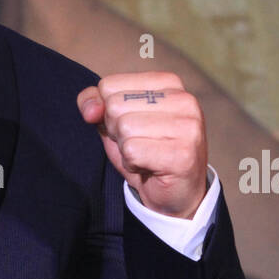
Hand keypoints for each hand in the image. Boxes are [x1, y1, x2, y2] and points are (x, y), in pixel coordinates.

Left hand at [77, 72, 206, 218]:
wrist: (175, 195)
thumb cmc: (144, 152)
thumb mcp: (113, 121)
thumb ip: (95, 103)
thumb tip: (91, 110)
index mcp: (168, 82)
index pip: (109, 85)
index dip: (108, 112)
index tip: (132, 127)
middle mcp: (183, 99)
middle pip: (115, 105)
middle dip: (117, 131)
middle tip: (140, 144)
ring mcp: (187, 126)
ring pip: (124, 128)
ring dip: (126, 149)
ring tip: (145, 155)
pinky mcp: (183, 153)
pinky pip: (132, 151)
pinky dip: (132, 164)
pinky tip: (149, 167)